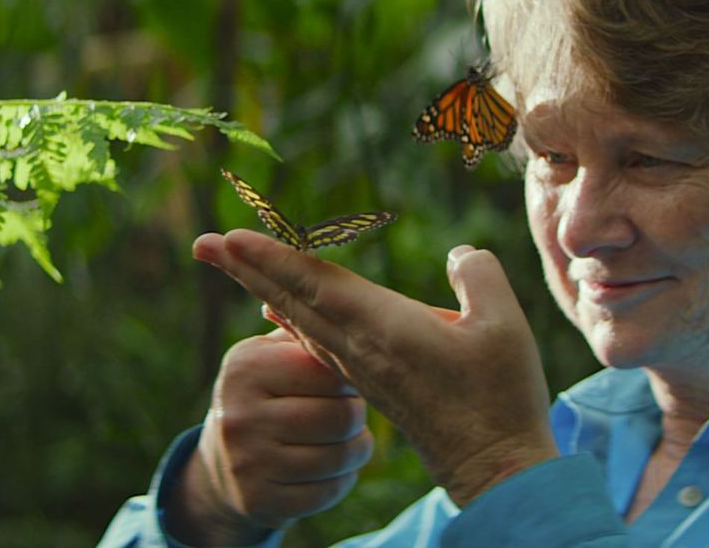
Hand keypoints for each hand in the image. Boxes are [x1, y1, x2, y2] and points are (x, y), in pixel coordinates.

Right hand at [166, 328, 372, 544]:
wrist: (223, 460)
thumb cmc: (266, 393)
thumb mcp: (270, 354)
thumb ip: (303, 328)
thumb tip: (340, 294)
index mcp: (247, 367)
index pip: (328, 371)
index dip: (349, 378)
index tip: (345, 381)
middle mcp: (241, 415)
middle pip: (341, 417)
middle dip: (356, 416)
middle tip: (349, 412)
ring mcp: (247, 462)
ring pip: (340, 458)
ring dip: (356, 450)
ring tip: (349, 438)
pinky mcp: (259, 501)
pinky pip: (328, 492)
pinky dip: (342, 480)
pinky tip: (334, 467)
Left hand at [193, 230, 558, 506]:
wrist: (495, 469)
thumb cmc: (501, 398)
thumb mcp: (504, 327)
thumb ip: (479, 277)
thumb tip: (457, 254)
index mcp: (384, 330)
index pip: (316, 284)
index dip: (273, 257)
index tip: (232, 238)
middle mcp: (360, 349)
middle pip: (291, 299)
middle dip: (247, 268)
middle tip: (203, 243)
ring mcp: (361, 369)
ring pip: (299, 319)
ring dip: (263, 286)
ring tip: (233, 263)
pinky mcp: (371, 384)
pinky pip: (316, 342)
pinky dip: (290, 317)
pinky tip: (276, 311)